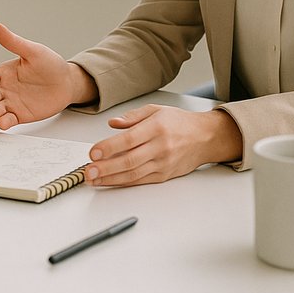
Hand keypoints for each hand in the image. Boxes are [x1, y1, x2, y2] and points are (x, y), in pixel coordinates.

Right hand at [0, 23, 97, 128]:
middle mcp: (6, 87)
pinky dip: (3, 123)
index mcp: (6, 72)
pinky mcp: (20, 114)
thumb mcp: (33, 51)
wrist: (68, 83)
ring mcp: (12, 102)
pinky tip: (3, 123)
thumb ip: (15, 42)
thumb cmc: (51, 64)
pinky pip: (8, 120)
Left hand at [85, 106, 242, 185]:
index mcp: (157, 128)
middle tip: (88, 171)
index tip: (93, 152)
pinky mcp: (164, 176)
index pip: (129, 140)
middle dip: (106, 168)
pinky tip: (109, 182)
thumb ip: (133, 117)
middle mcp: (161, 147)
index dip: (109, 147)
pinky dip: (123, 183)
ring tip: (93, 179)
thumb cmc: (179, 123)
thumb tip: (113, 123)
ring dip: (111, 179)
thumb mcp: (156, 110)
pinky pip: (141, 181)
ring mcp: (163, 164)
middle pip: (129, 161)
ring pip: (133, 174)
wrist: (205, 138)